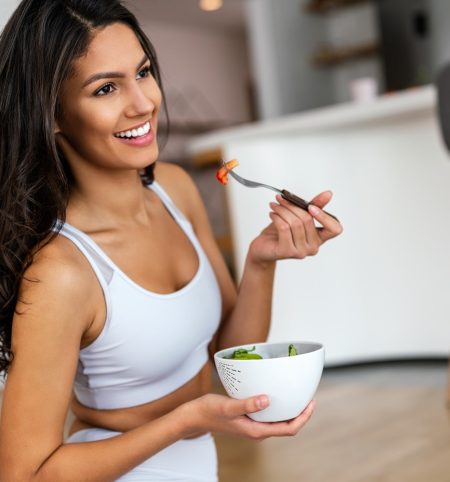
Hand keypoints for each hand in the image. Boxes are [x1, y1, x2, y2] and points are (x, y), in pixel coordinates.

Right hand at [179, 393, 315, 440]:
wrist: (194, 416)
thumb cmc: (209, 411)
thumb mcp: (228, 406)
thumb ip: (247, 404)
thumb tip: (267, 400)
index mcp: (256, 431)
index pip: (288, 429)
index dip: (303, 418)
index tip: (311, 403)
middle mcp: (257, 430)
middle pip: (287, 426)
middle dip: (300, 413)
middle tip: (308, 395)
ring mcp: (253, 425)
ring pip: (278, 421)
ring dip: (290, 410)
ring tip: (296, 393)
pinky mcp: (248, 418)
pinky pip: (269, 415)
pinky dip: (277, 406)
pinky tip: (276, 393)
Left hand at [249, 191, 342, 264]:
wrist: (264, 247)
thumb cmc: (281, 232)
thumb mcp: (298, 216)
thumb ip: (314, 206)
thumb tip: (328, 194)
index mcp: (320, 238)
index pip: (335, 229)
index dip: (324, 217)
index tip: (311, 206)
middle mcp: (313, 247)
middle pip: (308, 220)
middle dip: (292, 206)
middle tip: (281, 198)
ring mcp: (301, 251)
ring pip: (295, 223)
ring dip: (282, 210)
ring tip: (274, 205)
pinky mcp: (287, 252)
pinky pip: (284, 228)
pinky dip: (277, 217)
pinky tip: (272, 214)